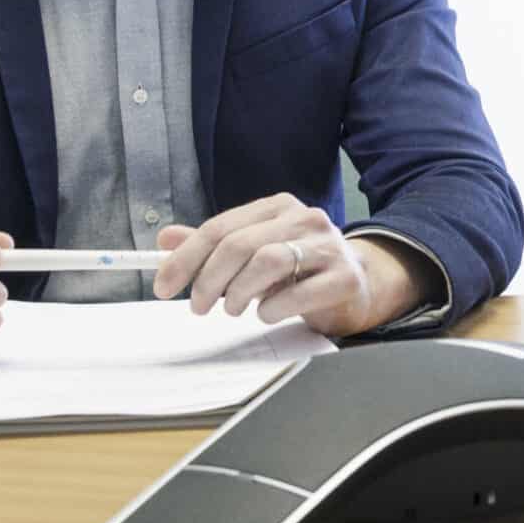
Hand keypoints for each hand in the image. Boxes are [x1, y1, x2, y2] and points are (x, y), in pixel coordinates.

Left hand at [154, 194, 416, 337]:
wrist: (360, 284)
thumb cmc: (301, 270)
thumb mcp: (255, 253)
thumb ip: (214, 246)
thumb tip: (165, 239)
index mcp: (279, 208)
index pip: (221, 227)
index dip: (185, 258)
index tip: (163, 285)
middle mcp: (305, 219)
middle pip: (239, 244)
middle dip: (208, 280)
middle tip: (197, 306)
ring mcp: (328, 246)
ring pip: (267, 262)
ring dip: (238, 293)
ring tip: (233, 309)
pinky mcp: (344, 277)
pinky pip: (296, 293)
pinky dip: (271, 309)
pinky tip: (267, 314)